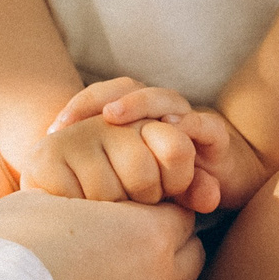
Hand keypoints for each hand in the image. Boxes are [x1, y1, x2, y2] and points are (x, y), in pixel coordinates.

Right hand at [0, 191, 203, 279]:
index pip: (180, 210)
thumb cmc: (9, 241)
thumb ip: (85, 198)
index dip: (155, 203)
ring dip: (148, 277)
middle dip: (165, 241)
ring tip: (102, 268)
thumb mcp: (47, 198)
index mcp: (147, 234)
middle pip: (188, 254)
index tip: (128, 202)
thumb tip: (86, 196)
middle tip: (122, 233)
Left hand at [51, 78, 274, 211]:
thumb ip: (101, 182)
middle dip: (102, 100)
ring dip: (140, 106)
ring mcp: (187, 122)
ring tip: (114, 117)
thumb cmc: (169, 184)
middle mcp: (159, 113)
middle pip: (128, 88)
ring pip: (164, 99)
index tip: (53, 130)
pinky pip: (205, 127)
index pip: (101, 98)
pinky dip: (189, 128)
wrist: (226, 184)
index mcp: (135, 118)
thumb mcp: (130, 185)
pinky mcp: (217, 138)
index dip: (78, 108)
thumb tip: (53, 191)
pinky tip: (170, 132)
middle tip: (80, 120)